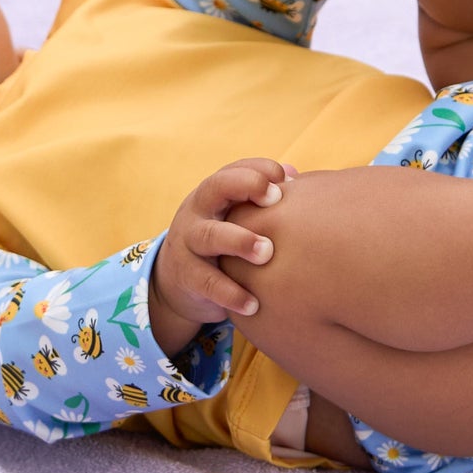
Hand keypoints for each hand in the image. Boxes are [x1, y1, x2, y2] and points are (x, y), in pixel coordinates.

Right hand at [149, 158, 294, 356]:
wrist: (177, 281)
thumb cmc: (221, 241)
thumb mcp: (234, 216)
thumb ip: (261, 199)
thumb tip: (296, 177)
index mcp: (214, 193)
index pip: (234, 169)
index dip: (260, 170)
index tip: (287, 180)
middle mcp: (198, 211)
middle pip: (215, 187)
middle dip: (246, 187)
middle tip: (276, 200)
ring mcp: (188, 242)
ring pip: (209, 235)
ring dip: (239, 240)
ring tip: (267, 253)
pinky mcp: (185, 276)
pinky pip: (207, 282)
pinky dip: (231, 293)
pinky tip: (254, 304)